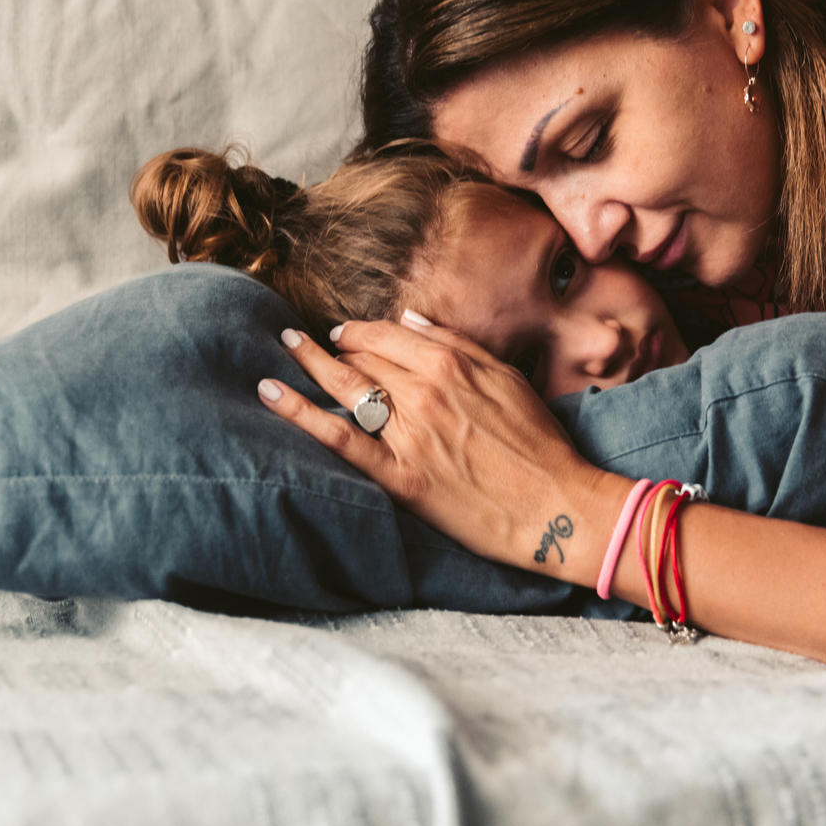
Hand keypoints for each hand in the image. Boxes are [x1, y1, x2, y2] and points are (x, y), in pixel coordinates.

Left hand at [257, 316, 627, 582]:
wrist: (557, 506)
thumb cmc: (540, 443)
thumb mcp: (507, 378)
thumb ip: (457, 344)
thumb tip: (410, 320)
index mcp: (451, 362)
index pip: (387, 335)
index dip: (359, 332)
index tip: (344, 334)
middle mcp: (425, 390)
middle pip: (361, 359)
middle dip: (331, 347)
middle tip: (300, 340)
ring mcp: (409, 432)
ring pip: (345, 387)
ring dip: (307, 364)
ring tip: (283, 350)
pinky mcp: (400, 475)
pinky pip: (339, 436)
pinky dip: (299, 411)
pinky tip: (269, 392)